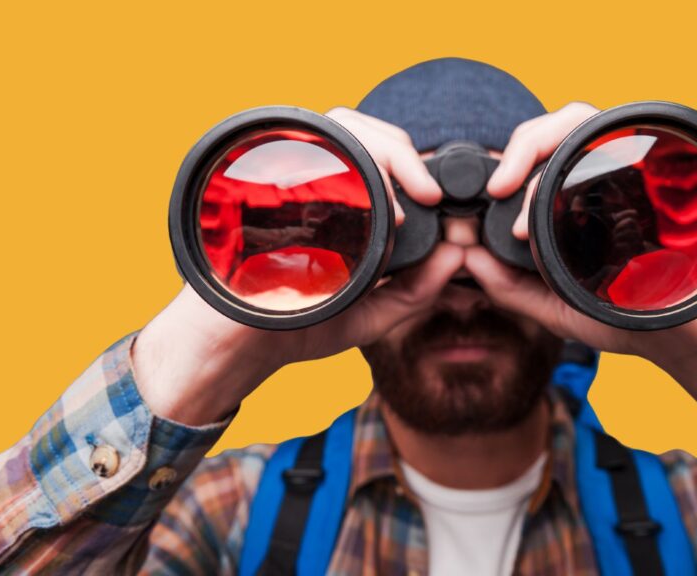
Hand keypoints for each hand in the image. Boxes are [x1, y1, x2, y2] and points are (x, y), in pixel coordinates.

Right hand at [133, 108, 461, 425]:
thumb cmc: (302, 325)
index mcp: (341, 201)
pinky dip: (337, 155)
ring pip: (337, 125)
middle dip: (401, 151)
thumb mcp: (374, 313)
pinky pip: (301, 144)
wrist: (239, 345)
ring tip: (402, 199)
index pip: (379, 152)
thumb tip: (457, 254)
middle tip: (427, 195)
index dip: (413, 164)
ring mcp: (284, 177)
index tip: (437, 200)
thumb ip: (418, 289)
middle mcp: (313, 181)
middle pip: (360, 128)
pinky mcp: (260, 182)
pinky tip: (364, 195)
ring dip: (377, 150)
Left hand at [469, 102, 696, 465]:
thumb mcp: (557, 307)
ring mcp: (637, 168)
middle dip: (520, 146)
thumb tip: (465, 259)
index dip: (507, 164)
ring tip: (517, 189)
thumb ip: (511, 286)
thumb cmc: (632, 320)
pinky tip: (563, 184)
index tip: (486, 199)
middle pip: (558, 125)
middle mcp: (608, 174)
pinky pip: (621, 136)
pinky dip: (586, 146)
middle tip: (497, 188)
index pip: (540, 153)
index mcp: (582, 197)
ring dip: (543, 145)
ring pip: (583, 120)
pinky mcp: (661, 171)